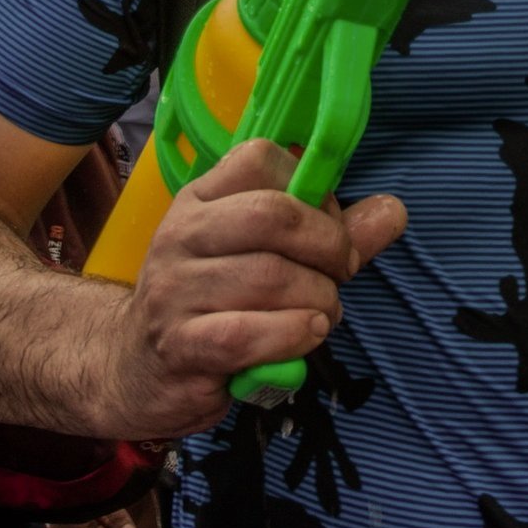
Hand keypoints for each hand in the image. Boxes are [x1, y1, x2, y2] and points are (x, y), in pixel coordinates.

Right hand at [104, 139, 405, 439]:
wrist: (133, 368)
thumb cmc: (210, 305)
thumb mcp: (262, 257)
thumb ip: (330, 235)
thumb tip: (394, 211)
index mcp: (201, 199)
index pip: (261, 159)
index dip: (314, 191)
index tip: (330, 227)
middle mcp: (182, 235)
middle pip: (272, 216)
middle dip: (329, 247)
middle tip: (340, 275)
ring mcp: (175, 290)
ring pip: (271, 279)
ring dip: (319, 301)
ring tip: (321, 315)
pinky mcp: (179, 346)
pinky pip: (248, 334)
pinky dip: (293, 335)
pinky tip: (305, 336)